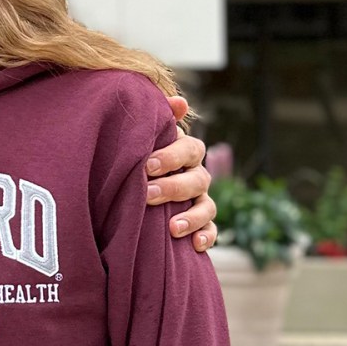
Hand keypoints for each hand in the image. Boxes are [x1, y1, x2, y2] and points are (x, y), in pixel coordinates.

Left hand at [146, 98, 216, 250]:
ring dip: (192, 217)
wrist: (135, 186)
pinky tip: (195, 245)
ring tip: (172, 227)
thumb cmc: (141, 154)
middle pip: (198, 179)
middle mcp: (196, 174)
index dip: (172, 156)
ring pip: (207, 206)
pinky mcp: (201, 223)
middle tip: (148, 194)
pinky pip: (211, 230)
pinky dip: (206, 237)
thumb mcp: (146, 135)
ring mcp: (200, 199)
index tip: (147, 166)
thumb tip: (179, 100)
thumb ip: (160, 117)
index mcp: (185, 152)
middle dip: (174, 187)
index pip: (190, 148)